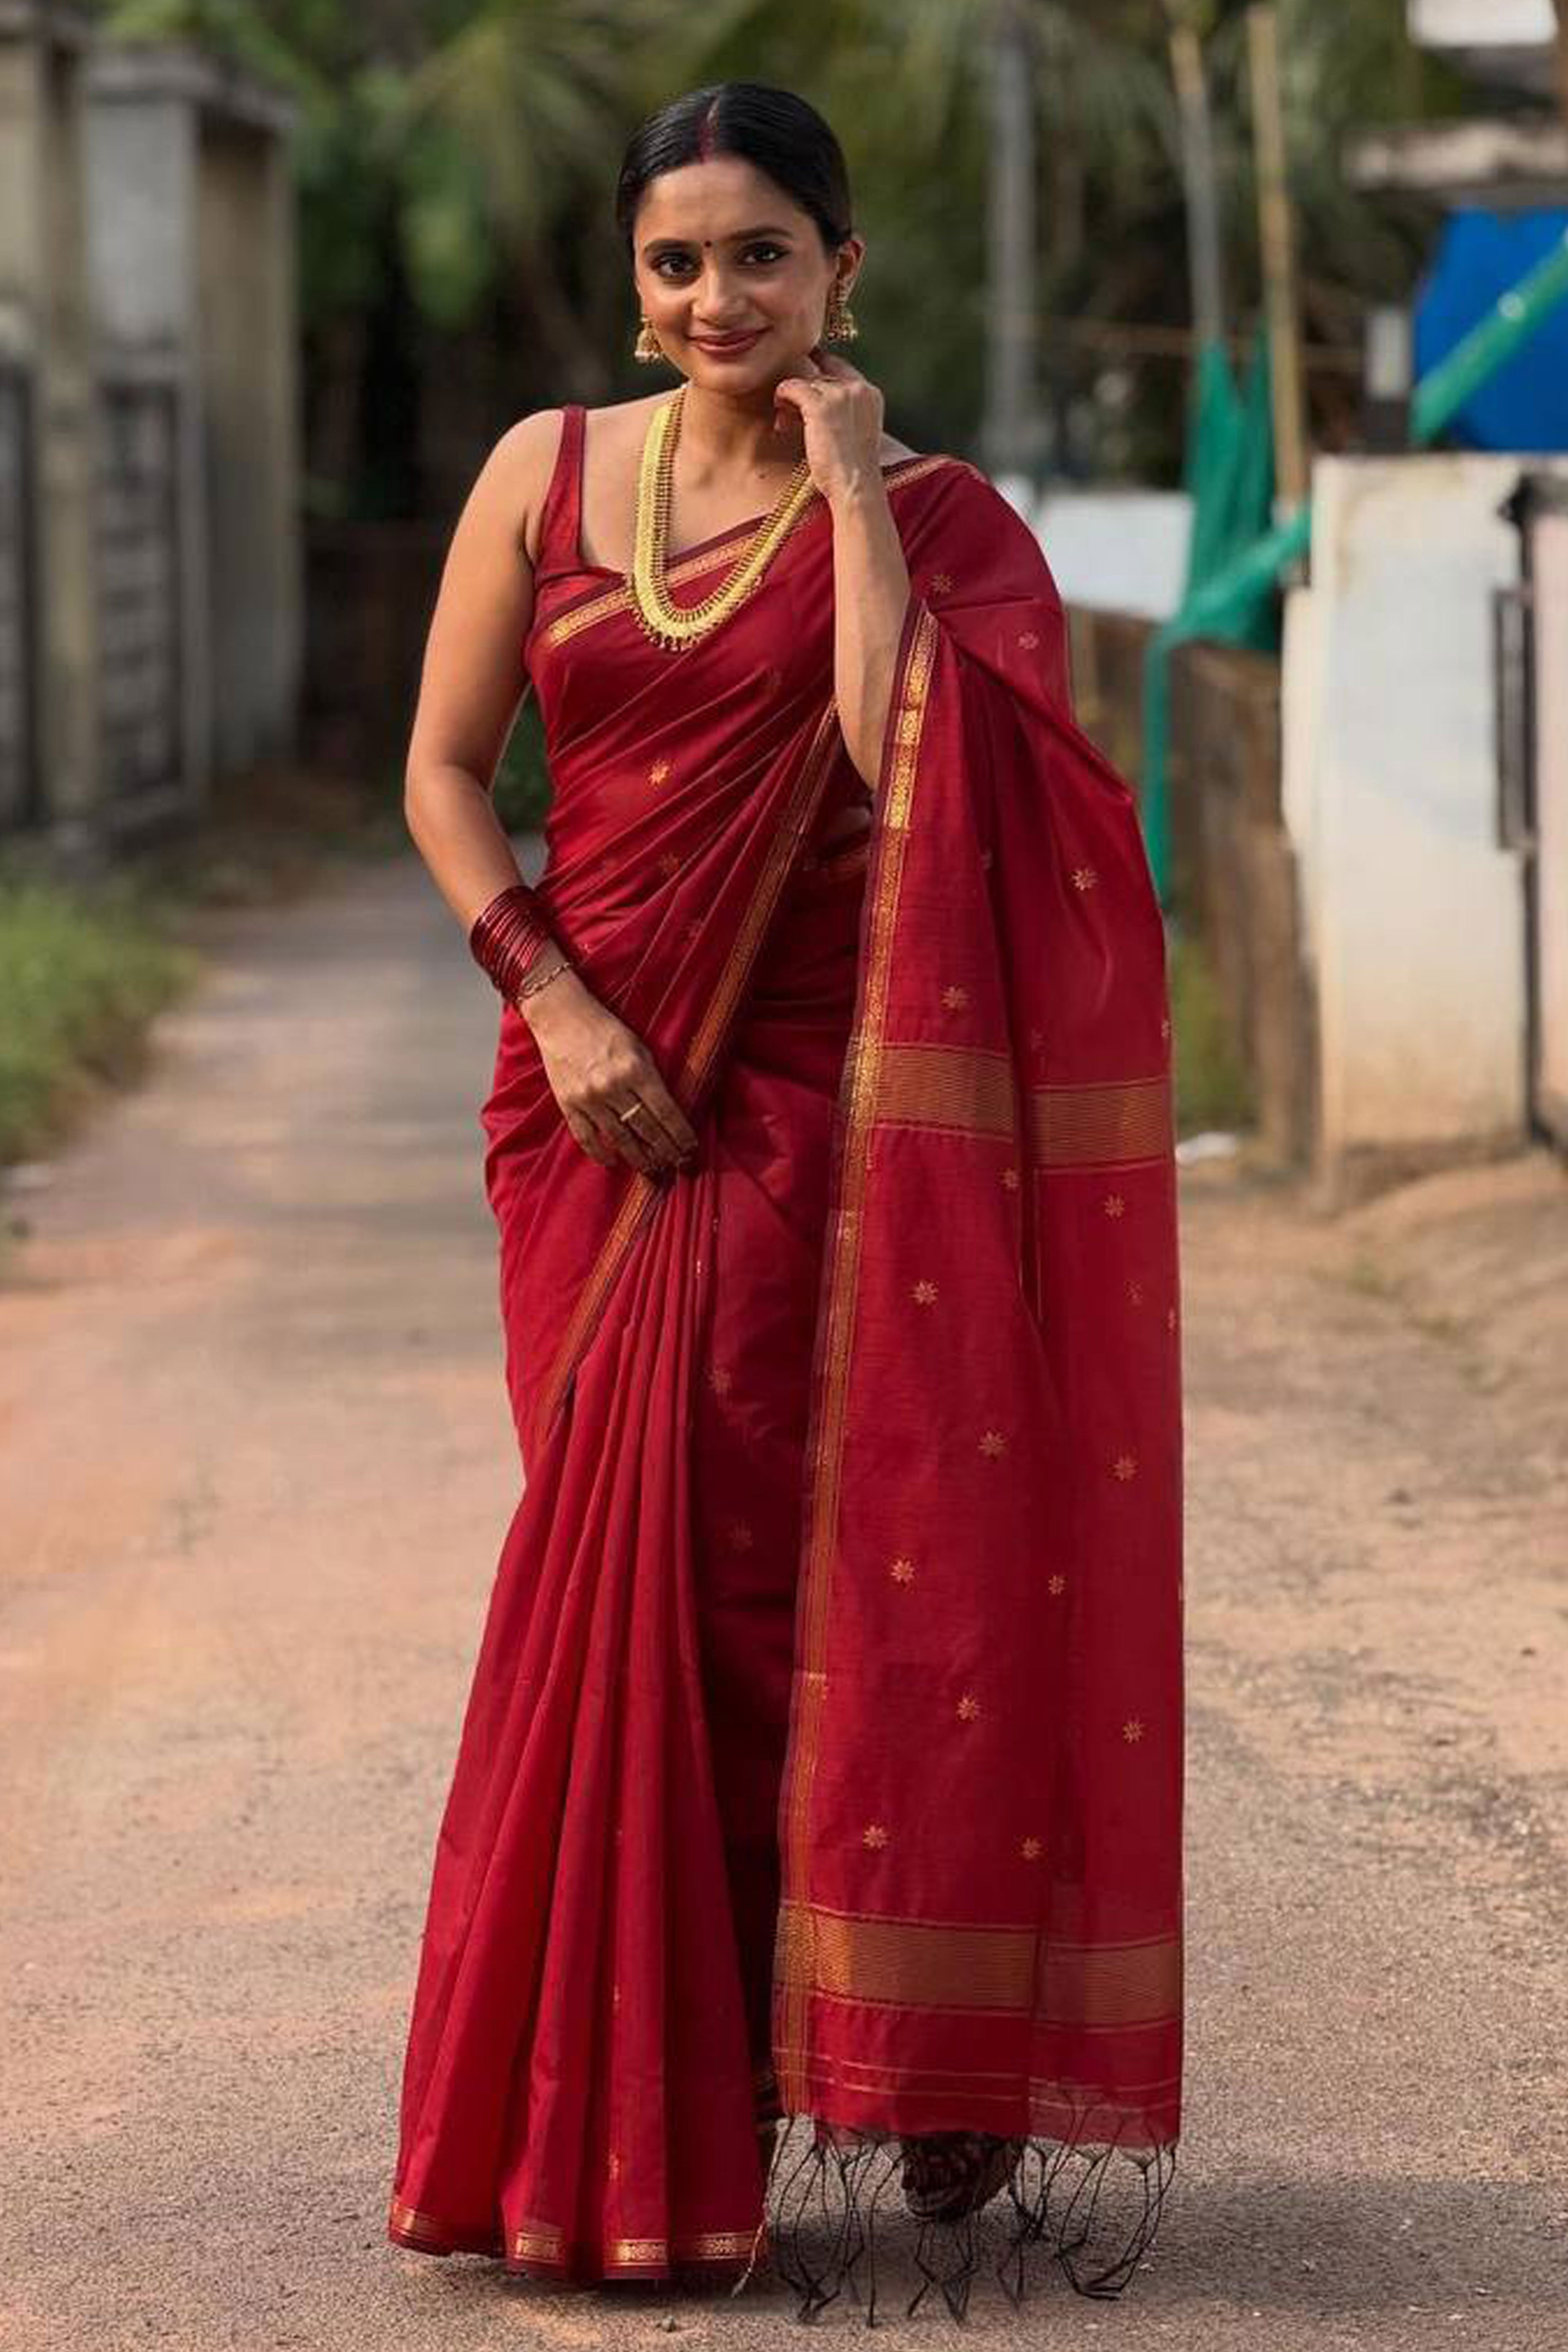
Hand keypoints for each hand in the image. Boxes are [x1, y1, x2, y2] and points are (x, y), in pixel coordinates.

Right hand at [522, 970, 699, 1176]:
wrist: (561, 1017)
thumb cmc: (606, 1030)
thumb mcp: (639, 1047)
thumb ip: (653, 1078)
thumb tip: (670, 1112)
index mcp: (636, 1069)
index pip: (666, 1112)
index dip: (680, 1134)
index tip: (691, 1148)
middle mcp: (613, 1087)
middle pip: (646, 1130)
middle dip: (666, 1151)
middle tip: (677, 1164)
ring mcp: (589, 1098)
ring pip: (619, 1139)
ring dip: (639, 1158)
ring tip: (653, 1168)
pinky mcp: (569, 1104)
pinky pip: (587, 1138)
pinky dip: (601, 1153)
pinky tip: (614, 1162)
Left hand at [772, 347, 885, 509]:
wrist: (855, 486)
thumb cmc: (852, 471)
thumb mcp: (855, 433)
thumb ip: (841, 412)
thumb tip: (808, 403)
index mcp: (870, 394)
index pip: (840, 369)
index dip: (818, 378)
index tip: (804, 390)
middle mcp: (857, 388)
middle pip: (820, 376)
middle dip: (804, 393)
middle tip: (792, 414)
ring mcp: (839, 394)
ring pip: (805, 381)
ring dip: (792, 398)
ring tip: (785, 421)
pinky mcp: (819, 405)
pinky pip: (791, 387)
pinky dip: (782, 397)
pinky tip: (781, 416)